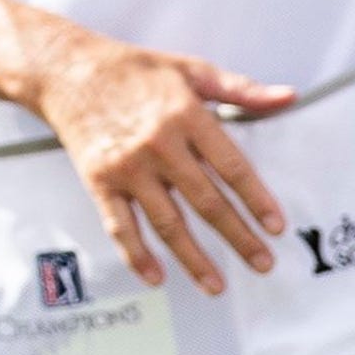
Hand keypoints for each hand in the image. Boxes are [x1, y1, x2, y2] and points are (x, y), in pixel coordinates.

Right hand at [28, 34, 294, 295]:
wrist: (67, 71)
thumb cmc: (132, 69)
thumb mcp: (190, 69)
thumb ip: (241, 89)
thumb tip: (287, 97)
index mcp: (186, 116)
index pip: (231, 167)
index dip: (256, 199)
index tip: (275, 226)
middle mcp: (158, 145)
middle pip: (206, 202)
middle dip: (238, 237)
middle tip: (263, 263)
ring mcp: (128, 167)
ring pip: (167, 223)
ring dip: (194, 259)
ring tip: (217, 285)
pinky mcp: (100, 181)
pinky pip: (120, 226)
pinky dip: (137, 255)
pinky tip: (156, 276)